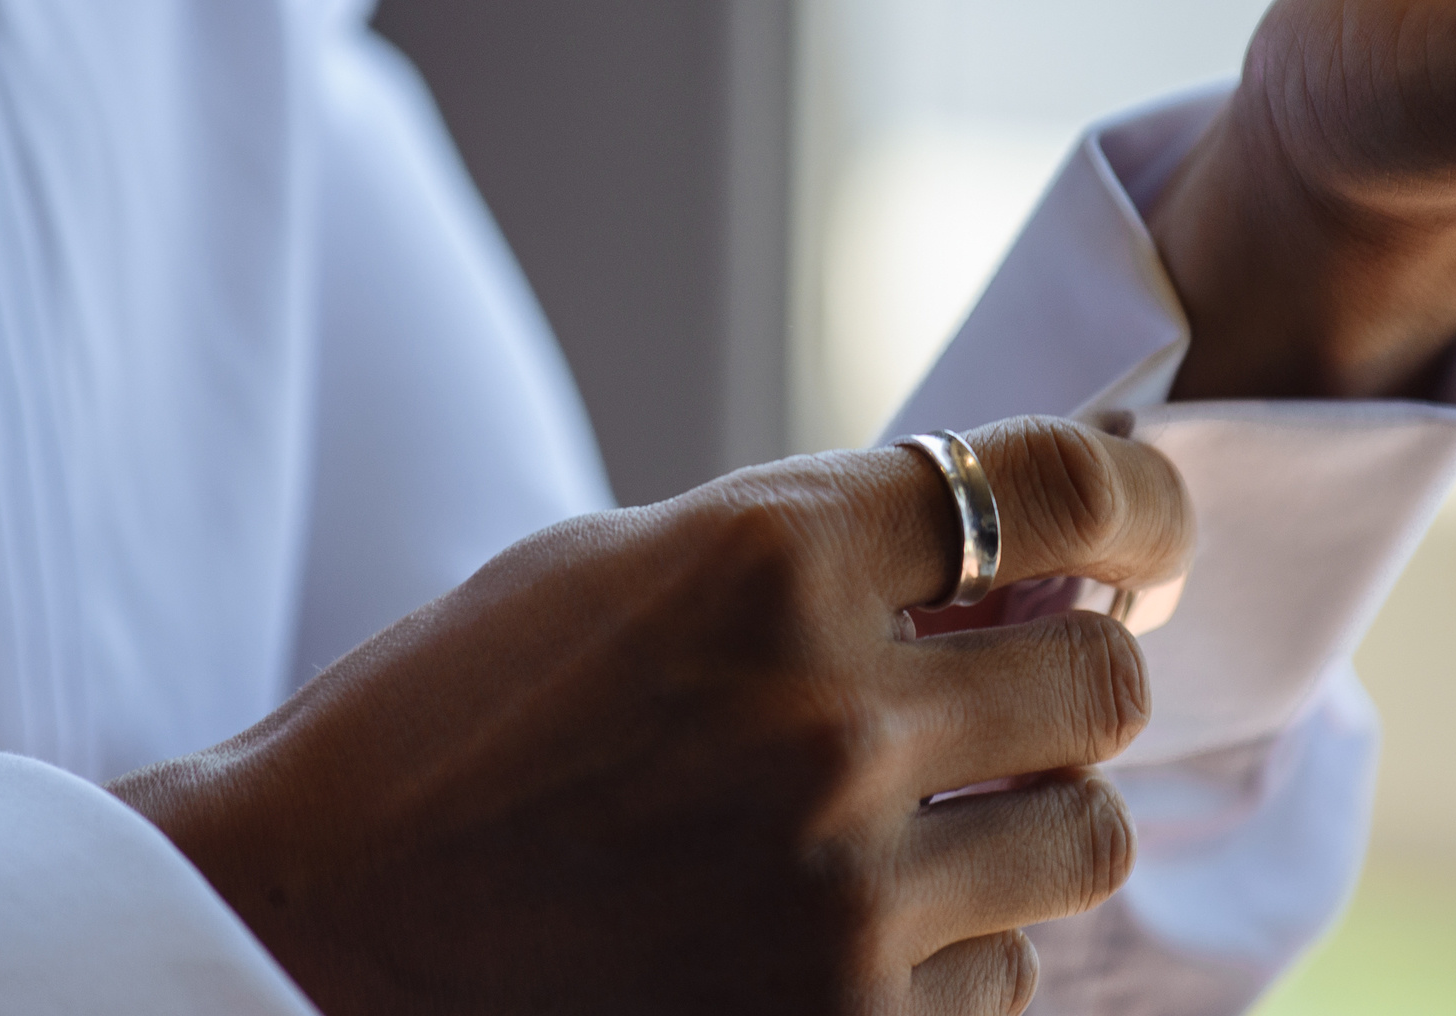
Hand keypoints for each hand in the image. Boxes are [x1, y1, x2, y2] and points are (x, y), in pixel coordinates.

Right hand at [109, 417, 1190, 1014]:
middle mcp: (825, 719)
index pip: (1056, 489)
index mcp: (767, 558)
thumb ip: (821, 545)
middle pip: (1104, 684)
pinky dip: (951, 956)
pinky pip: (1004, 981)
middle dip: (1074, 680)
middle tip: (1016, 697)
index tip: (1144, 538)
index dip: (1137, 502)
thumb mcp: (621, 570)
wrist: (311, 942)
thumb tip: (1015, 560)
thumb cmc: (451, 739)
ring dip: (1024, 826)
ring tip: (922, 828)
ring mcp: (840, 899)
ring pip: (1084, 842)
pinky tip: (846, 938)